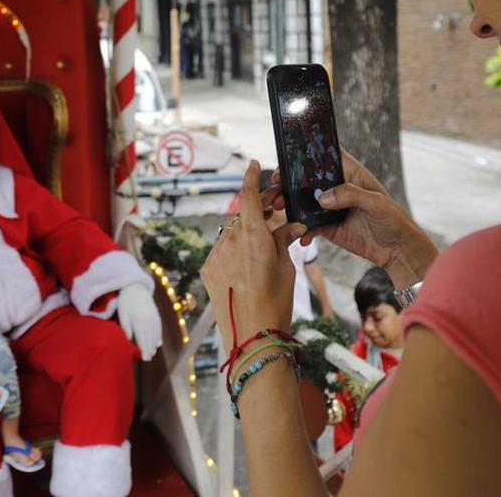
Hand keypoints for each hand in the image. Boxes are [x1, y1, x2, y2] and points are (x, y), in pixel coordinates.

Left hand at [117, 283, 161, 361]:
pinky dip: (159, 336)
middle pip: (150, 338)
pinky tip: (159, 343)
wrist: (136, 287)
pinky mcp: (157, 314)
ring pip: (155, 334)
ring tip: (152, 353)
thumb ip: (126, 327)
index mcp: (139, 320)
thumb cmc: (126, 301)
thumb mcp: (122, 313)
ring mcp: (154, 317)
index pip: (142, 338)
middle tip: (148, 359)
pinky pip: (159, 328)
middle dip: (149, 349)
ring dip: (154, 344)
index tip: (144, 358)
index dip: (144, 349)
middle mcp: (149, 320)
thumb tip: (129, 339)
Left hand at [201, 161, 299, 350]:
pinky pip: (222, 251)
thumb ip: (285, 240)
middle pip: (243, 215)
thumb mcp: (286, 267)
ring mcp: (216, 255)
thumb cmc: (276, 302)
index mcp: (254, 237)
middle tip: (274, 206)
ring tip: (264, 243)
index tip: (254, 165)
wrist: (252, 335)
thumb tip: (293, 225)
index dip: (251, 178)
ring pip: (232, 233)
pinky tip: (247, 264)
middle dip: (258, 209)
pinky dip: (234, 250)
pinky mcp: (207, 269)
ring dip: (246, 232)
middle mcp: (231, 242)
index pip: (249, 197)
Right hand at [273, 149, 430, 272]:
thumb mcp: (376, 202)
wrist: (398, 250)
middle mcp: (338, 188)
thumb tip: (323, 198)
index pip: (327, 156)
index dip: (310, 151)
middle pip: (309, 178)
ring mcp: (331, 208)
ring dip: (290, 204)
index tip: (290, 154)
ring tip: (279, 208)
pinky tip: (302, 236)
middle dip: (290, 180)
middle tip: (276, 184)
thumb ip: (351, 195)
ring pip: (304, 202)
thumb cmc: (394, 220)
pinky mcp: (328, 227)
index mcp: (351, 174)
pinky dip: (303, 230)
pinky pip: (310, 226)